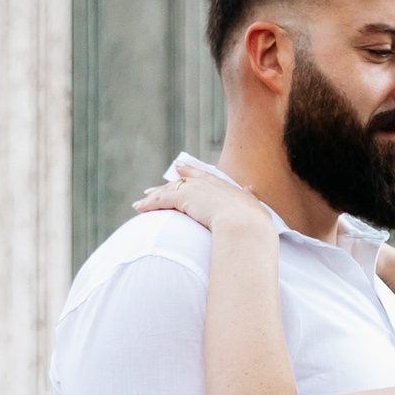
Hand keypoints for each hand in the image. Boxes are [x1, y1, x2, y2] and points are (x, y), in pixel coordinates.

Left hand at [131, 165, 272, 238]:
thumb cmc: (253, 223)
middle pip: (183, 181)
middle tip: (156, 187)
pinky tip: (139, 208)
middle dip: (169, 183)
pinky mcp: (183, 198)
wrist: (245, 225)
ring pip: (169, 190)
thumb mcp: (254, 207)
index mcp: (224, 187)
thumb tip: (251, 188)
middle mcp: (208, 184)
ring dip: (155, 196)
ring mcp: (195, 190)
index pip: (204, 176)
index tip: (182, 169)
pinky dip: (149, 204)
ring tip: (142, 202)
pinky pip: (161, 200)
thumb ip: (251, 198)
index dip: (192, 173)